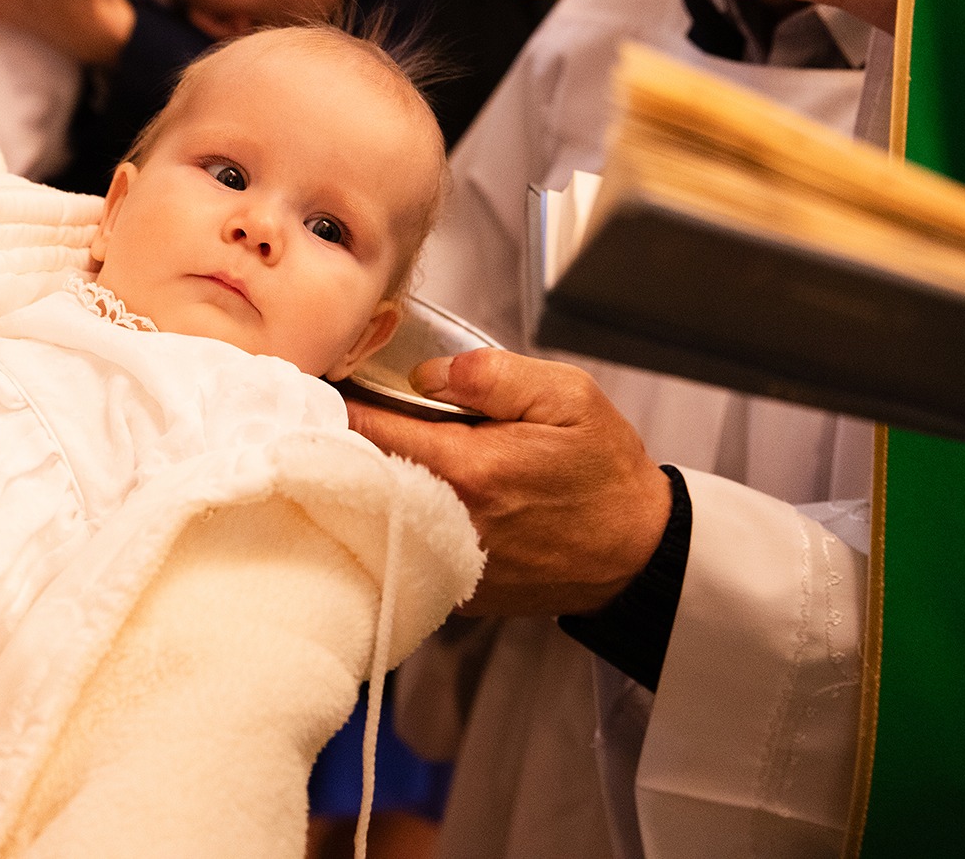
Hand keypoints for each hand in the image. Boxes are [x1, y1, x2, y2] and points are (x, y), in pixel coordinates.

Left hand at [346, 349, 673, 615]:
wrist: (635, 552)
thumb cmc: (603, 471)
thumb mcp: (568, 397)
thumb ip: (493, 375)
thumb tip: (426, 373)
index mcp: (469, 469)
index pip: (367, 430)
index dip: (340, 403)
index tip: (329, 384)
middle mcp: (447, 523)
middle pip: (359, 476)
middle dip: (344, 445)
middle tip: (344, 416)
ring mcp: (446, 564)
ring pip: (373, 517)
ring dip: (365, 486)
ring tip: (372, 455)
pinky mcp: (452, 592)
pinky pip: (400, 550)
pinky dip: (392, 523)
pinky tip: (406, 499)